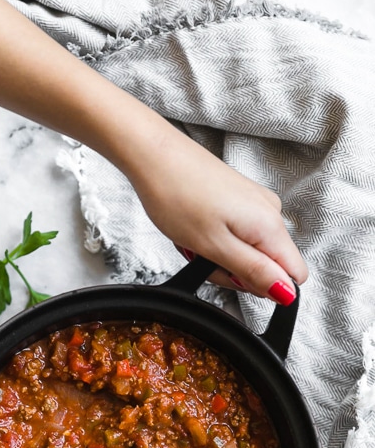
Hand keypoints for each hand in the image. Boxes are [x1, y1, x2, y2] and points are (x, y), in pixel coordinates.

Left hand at [125, 121, 307, 303]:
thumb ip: (254, 272)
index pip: (293, 275)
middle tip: (204, 257)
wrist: (154, 155)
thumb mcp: (215, 247)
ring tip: (196, 240)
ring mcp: (254, 203)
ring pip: (249, 251)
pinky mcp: (239, 199)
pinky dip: (214, 240)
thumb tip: (287, 293)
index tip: (233, 275)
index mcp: (270, 225)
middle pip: (268, 266)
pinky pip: (236, 234)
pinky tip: (196, 230)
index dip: (264, 287)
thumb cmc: (177, 195)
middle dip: (234, 272)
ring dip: (220, 256)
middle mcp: (270, 211)